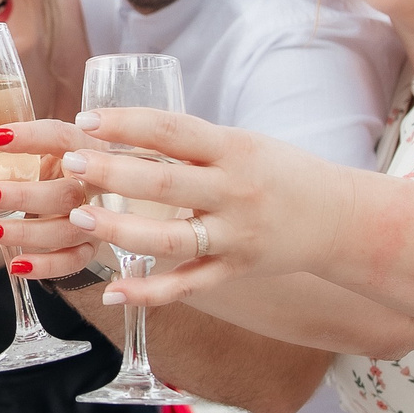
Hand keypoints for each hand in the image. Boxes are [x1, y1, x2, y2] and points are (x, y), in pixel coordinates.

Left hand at [0, 118, 99, 280]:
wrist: (66, 205)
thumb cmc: (23, 172)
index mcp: (71, 145)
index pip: (58, 136)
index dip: (30, 136)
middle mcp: (89, 180)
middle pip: (65, 190)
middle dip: (21, 195)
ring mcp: (93, 216)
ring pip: (66, 229)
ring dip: (22, 231)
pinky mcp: (89, 247)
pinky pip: (72, 261)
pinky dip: (45, 265)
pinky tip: (14, 265)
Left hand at [46, 109, 349, 307]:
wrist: (341, 218)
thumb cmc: (282, 173)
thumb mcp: (243, 144)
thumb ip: (191, 144)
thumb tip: (124, 128)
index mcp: (234, 150)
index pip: (173, 131)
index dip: (128, 123)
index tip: (86, 120)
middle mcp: (234, 192)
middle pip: (166, 183)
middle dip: (114, 172)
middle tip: (72, 164)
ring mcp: (234, 236)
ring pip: (171, 238)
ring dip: (122, 228)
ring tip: (82, 216)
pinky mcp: (235, 270)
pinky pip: (188, 285)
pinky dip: (149, 292)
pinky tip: (112, 292)